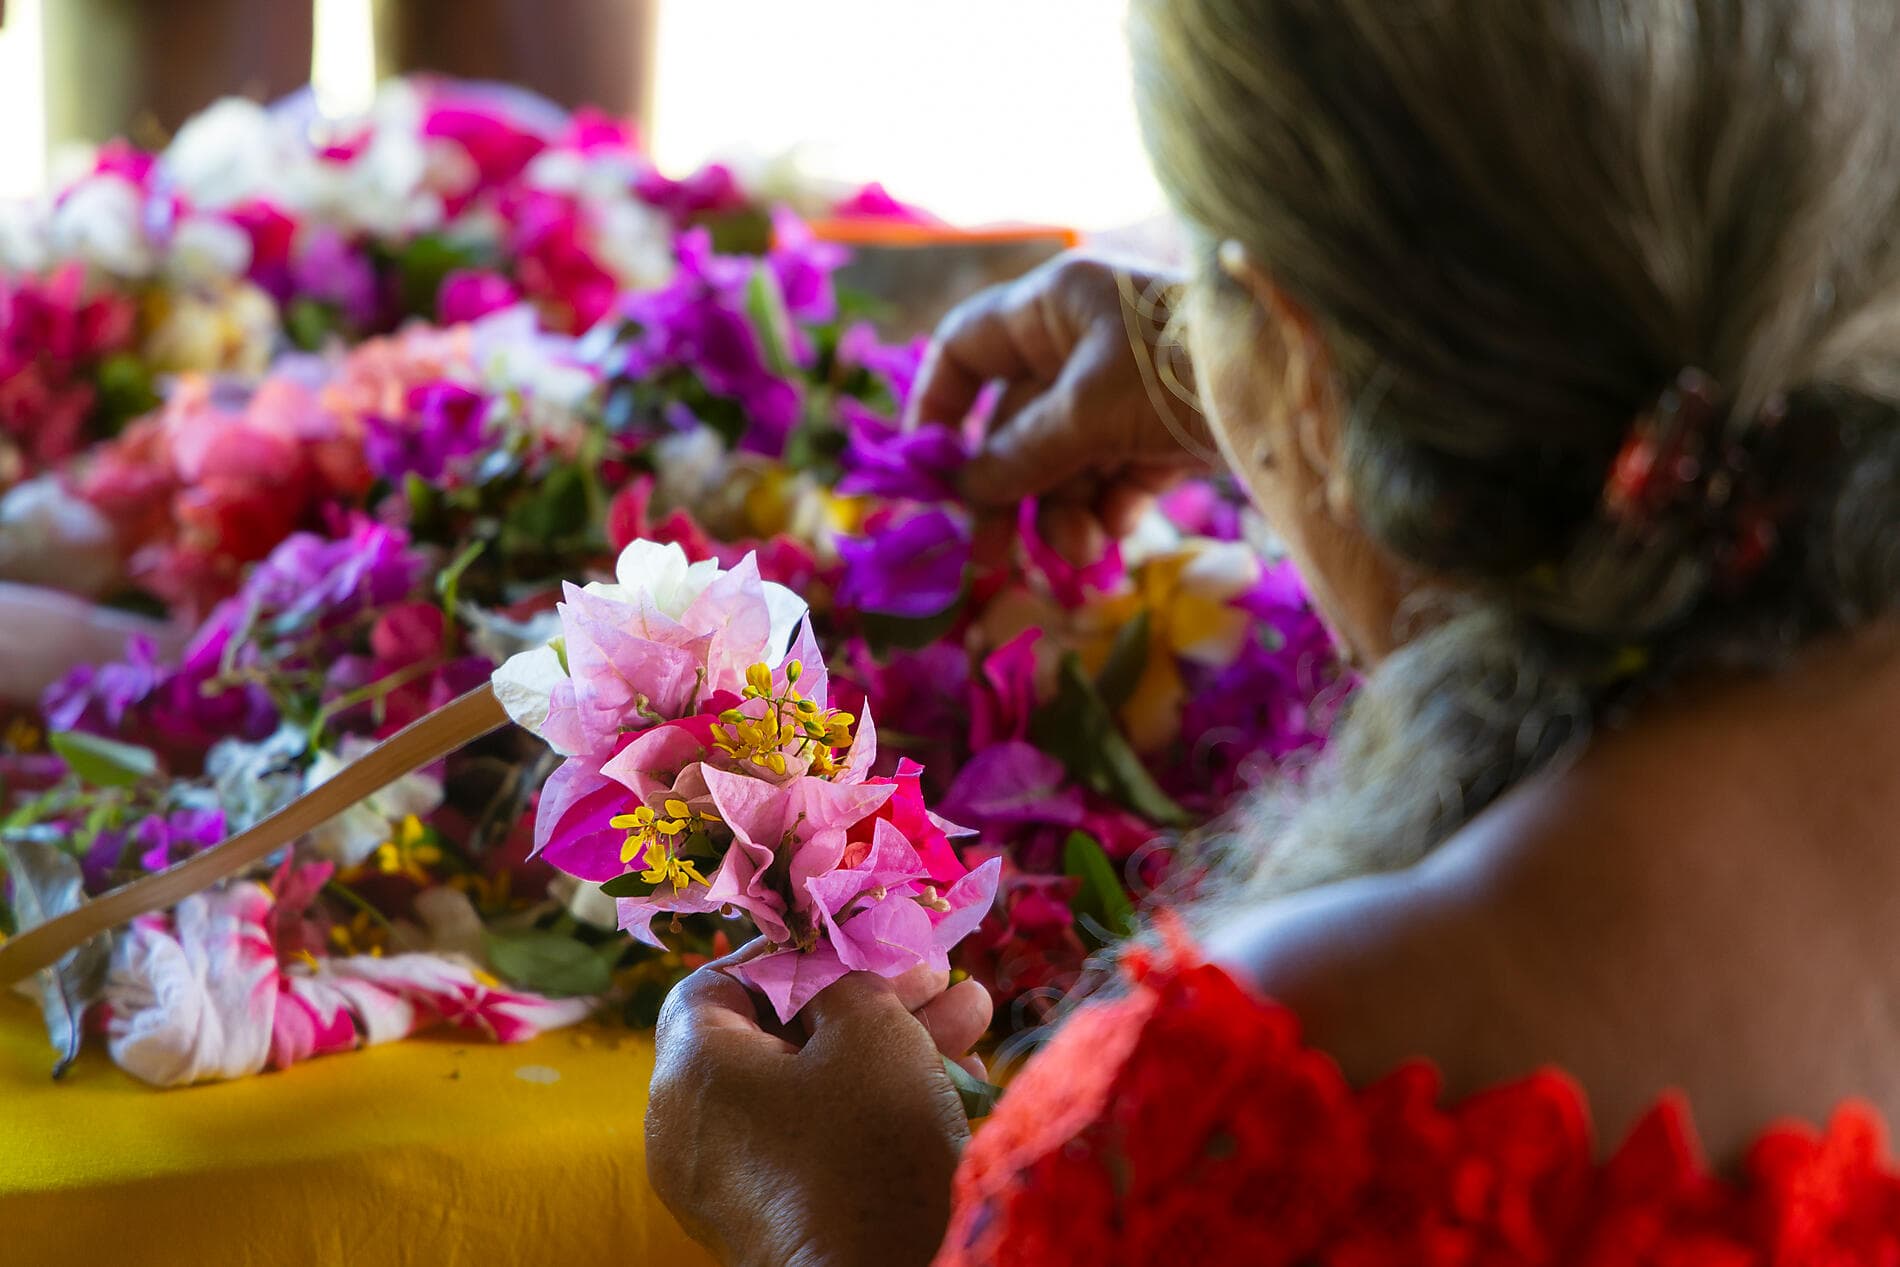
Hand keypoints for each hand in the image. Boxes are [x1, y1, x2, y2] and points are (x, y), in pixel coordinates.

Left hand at [647, 945, 992, 1266]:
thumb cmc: (866, 1143)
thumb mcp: (869, 1029)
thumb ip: (846, 980)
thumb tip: (838, 977)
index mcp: (690, 1069)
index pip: (717, 983)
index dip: (790, 953)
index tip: (857, 943)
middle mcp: (691, 1128)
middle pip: (777, 1033)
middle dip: (866, 996)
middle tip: (936, 975)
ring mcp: (729, 1182)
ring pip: (809, 1086)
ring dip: (888, 1044)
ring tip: (971, 1015)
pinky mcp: (773, 1218)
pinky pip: (816, 1137)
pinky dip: (872, 1104)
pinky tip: (955, 1079)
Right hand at [906, 254, 1215, 555]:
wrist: (1299, 387)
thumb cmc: (1182, 369)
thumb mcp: (1089, 412)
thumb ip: (1021, 453)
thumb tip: (965, 488)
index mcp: (1056, 307)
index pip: (969, 346)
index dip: (939, 405)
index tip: (927, 469)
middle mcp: (1085, 342)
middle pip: (1014, 422)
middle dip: (1003, 490)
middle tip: (986, 557)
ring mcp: (1125, 390)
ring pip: (1063, 460)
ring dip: (1059, 512)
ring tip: (1076, 552)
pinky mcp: (1164, 432)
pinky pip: (1112, 477)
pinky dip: (1106, 510)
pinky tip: (1112, 536)